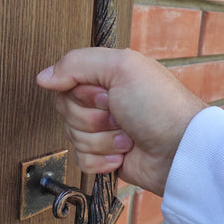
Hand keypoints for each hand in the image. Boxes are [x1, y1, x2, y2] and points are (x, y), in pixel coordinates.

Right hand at [37, 48, 205, 195]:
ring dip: (102, 140)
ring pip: (73, 137)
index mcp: (106, 75)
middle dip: (93, 118)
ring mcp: (104, 130)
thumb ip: (76, 63)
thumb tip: (42, 77)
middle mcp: (103, 101)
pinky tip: (123, 155)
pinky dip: (102, 160)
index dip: (82, 93)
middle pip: (66, 111)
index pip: (65, 82)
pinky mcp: (106, 156)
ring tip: (128, 136)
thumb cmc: (159, 105)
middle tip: (120, 115)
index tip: (105, 94)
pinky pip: (82, 160)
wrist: (180, 151)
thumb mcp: (121, 67)